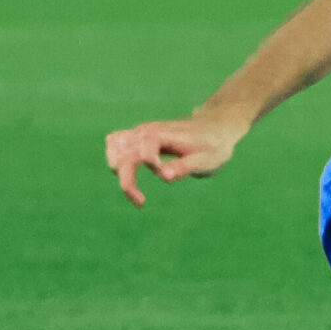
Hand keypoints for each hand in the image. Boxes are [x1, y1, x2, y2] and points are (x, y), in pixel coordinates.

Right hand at [106, 113, 250, 206]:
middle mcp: (145, 131)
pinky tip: (135, 177)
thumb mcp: (205, 161)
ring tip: (137, 193)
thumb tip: (164, 177)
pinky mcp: (140, 138)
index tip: (166, 176)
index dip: (144, 171)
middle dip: (126, 181)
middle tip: (141, 202)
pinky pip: (118, 148)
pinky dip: (120, 164)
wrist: (217, 127)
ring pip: (114, 150)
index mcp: (159, 135)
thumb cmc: (213, 146)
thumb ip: (183, 167)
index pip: (136, 156)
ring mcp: (140, 132)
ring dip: (120, 173)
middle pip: (119, 156)